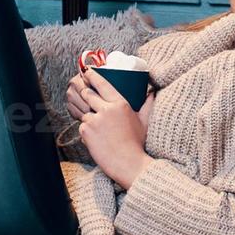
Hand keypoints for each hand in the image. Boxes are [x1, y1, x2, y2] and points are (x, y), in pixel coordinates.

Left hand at [67, 70, 153, 188]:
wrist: (129, 164)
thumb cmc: (137, 143)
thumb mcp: (144, 120)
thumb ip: (148, 104)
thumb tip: (152, 91)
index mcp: (120, 104)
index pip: (102, 84)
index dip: (91, 75)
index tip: (86, 70)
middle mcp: (106, 110)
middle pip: (87, 94)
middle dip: (85, 93)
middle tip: (85, 93)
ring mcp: (94, 120)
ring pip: (84, 112)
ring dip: (88, 116)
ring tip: (98, 126)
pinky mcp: (85, 131)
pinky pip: (82, 125)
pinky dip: (87, 130)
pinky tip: (97, 138)